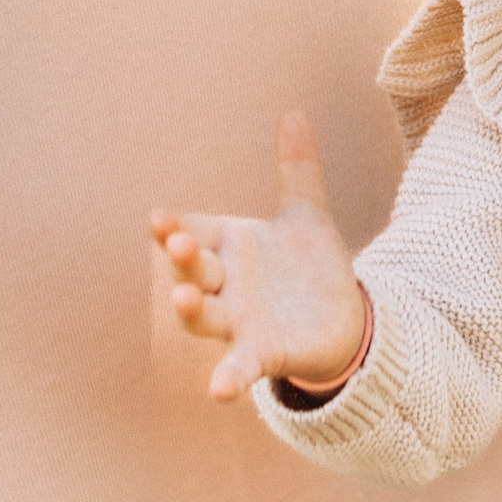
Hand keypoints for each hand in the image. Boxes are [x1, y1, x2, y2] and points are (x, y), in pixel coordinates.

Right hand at [152, 116, 367, 403]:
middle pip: (194, 270)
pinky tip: (219, 389)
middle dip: (184, 256)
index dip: (173, 228)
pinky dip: (228, 377)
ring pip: (206, 317)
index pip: (192, 231)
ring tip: (182, 297)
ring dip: (191, 309)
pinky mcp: (264, 354)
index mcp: (229, 246)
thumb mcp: (307, 215)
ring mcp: (240, 321)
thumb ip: (298, 170)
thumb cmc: (310, 267)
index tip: (158, 217)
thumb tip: (294, 113)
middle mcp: (225, 285)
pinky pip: (240, 367)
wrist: (343, 319)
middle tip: (176, 240)